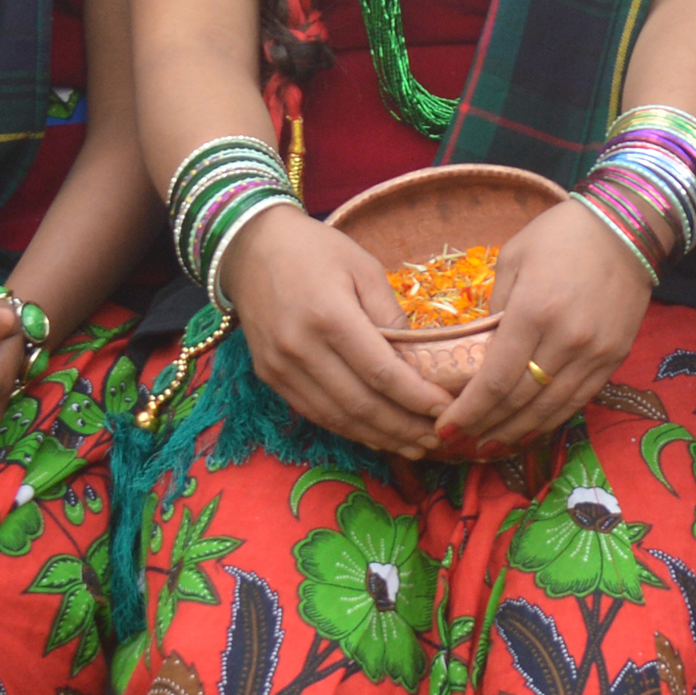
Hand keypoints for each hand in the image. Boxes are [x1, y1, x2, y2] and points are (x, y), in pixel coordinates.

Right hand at [231, 208, 453, 457]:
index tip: (446, 409)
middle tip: (438, 439)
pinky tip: (377, 436)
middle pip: (361, 403)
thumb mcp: (363, 267)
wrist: (249, 248)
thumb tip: (419, 359)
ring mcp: (281, 367)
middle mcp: (301, 347)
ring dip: (380, 438)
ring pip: (337, 417)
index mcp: (330, 315)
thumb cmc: (315, 250)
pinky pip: (315, 413)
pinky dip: (349, 430)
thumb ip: (391, 313)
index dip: (417, 397)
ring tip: (415, 447)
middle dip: (404, 427)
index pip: (381, 372)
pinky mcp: (270, 376)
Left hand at [434, 197, 655, 456]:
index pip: (495, 380)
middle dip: (485, 428)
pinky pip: (578, 400)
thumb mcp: (513, 258)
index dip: (468, 412)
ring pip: (550, 409)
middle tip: (460, 445)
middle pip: (520, 402)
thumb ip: (494, 308)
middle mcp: (567, 340)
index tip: (444, 429)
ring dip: (516, 433)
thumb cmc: (562, 235)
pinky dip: (550, 421)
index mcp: (534, 312)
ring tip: (489, 447)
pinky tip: (528, 431)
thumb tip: (479, 350)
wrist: (628, 227)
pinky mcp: (615, 357)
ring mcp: (595, 353)